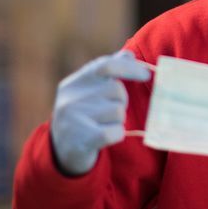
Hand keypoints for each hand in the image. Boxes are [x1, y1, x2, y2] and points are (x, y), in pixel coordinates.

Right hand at [50, 50, 150, 175]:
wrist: (61, 153)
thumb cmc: (82, 117)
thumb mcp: (87, 92)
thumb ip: (107, 72)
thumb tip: (129, 54)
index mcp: (73, 83)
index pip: (105, 66)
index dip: (129, 68)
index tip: (146, 74)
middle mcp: (70, 98)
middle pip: (116, 90)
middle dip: (120, 101)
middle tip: (108, 112)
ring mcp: (75, 118)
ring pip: (118, 112)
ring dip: (117, 121)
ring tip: (102, 125)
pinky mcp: (83, 138)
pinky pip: (117, 131)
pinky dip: (117, 135)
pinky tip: (105, 137)